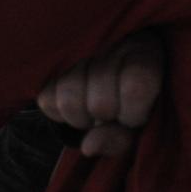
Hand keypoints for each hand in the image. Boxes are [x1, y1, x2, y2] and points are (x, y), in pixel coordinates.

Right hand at [36, 32, 164, 156]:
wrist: (113, 73)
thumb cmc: (135, 102)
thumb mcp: (140, 123)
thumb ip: (121, 138)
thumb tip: (87, 147)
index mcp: (144, 54)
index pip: (135, 87)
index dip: (132, 113)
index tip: (135, 116)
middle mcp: (109, 44)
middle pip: (100, 103)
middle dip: (106, 119)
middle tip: (113, 112)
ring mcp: (76, 51)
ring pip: (68, 101)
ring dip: (80, 117)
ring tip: (92, 108)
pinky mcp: (50, 65)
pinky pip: (47, 101)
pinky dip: (59, 112)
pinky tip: (76, 100)